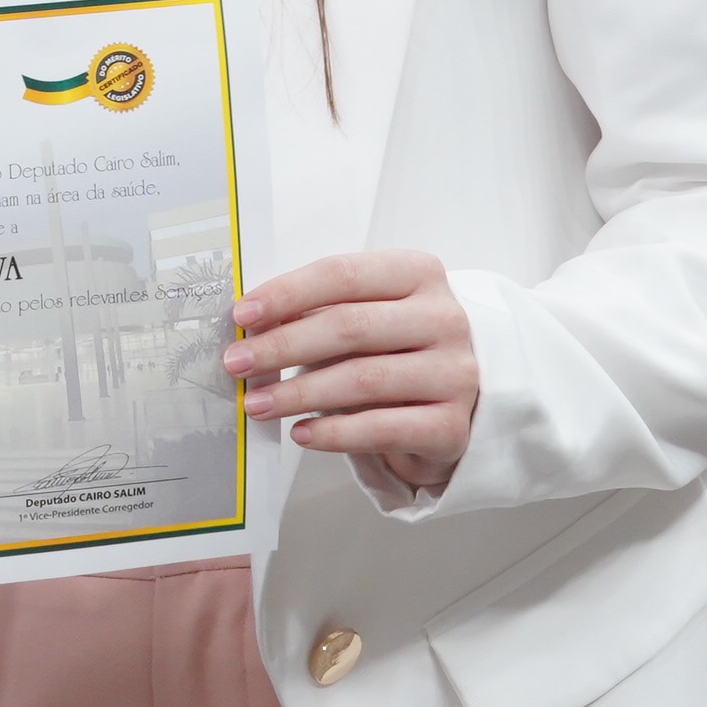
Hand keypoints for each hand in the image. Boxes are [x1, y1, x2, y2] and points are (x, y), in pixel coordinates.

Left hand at [224, 249, 477, 493]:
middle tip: (237, 363)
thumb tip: (252, 327)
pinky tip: (301, 433)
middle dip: (283, 346)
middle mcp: (444, 319)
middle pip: (349, 327)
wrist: (469, 393)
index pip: (343, 274)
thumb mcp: (371, 311)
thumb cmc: (401, 343)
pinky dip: (334, 432)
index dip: (288, 293)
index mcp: (419, 273)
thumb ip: (323, 310)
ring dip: (298, 393)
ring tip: (256, 403)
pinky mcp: (452, 426)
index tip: (242, 315)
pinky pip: (382, 429)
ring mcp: (454, 374)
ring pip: (362, 379)